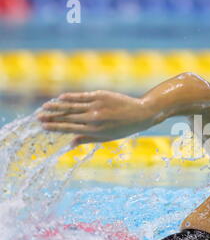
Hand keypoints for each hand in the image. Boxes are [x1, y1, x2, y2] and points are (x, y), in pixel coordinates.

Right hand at [38, 90, 152, 146]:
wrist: (141, 113)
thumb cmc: (124, 128)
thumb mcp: (107, 138)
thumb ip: (87, 139)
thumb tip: (70, 144)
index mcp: (95, 130)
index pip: (70, 128)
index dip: (55, 127)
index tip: (43, 127)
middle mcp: (94, 118)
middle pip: (67, 117)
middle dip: (51, 117)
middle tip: (37, 117)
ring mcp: (97, 106)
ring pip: (72, 106)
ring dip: (56, 106)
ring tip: (44, 107)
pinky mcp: (101, 95)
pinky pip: (82, 96)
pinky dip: (70, 97)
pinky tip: (60, 97)